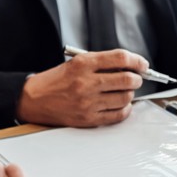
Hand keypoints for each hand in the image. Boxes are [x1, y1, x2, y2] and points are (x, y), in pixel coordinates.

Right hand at [16, 49, 147, 126]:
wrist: (34, 99)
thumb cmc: (54, 81)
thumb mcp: (75, 63)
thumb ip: (101, 63)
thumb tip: (128, 67)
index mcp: (83, 64)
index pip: (120, 58)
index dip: (137, 61)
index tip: (142, 64)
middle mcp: (86, 83)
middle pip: (126, 79)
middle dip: (137, 79)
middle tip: (136, 78)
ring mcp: (88, 102)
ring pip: (124, 98)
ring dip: (130, 94)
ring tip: (124, 92)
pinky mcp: (88, 118)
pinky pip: (117, 115)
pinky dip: (124, 109)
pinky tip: (120, 105)